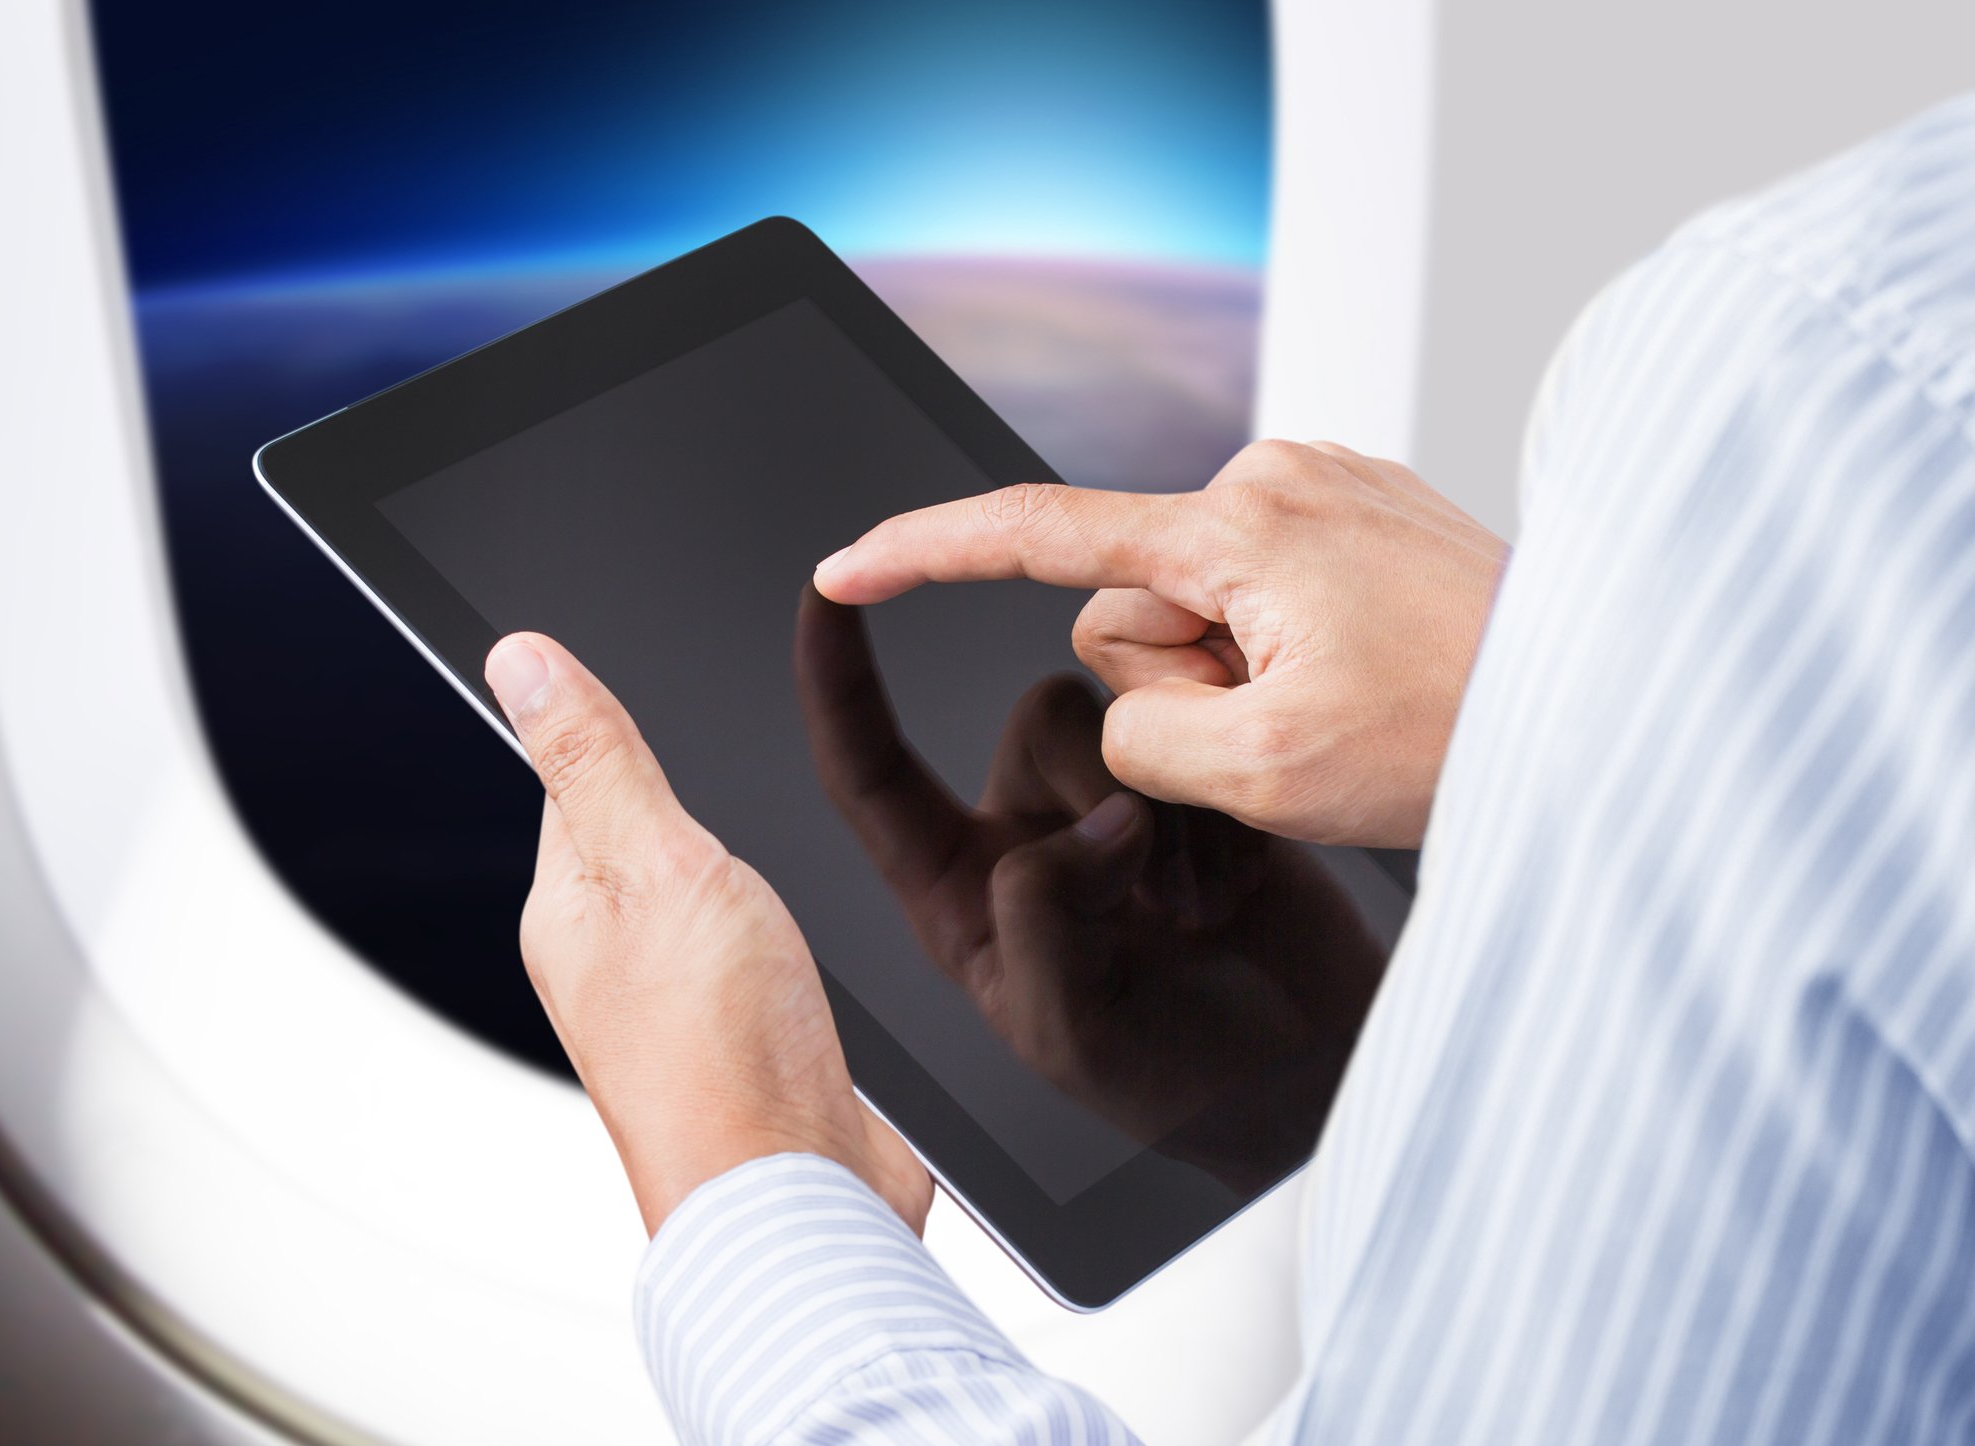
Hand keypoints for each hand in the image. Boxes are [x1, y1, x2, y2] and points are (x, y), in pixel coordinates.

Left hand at [485, 632, 931, 1235]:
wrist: (800, 1195)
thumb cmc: (722, 1055)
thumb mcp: (656, 863)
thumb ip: (598, 760)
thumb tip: (518, 661)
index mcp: (566, 909)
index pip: (570, 780)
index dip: (609, 725)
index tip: (642, 685)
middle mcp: (612, 957)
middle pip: (639, 836)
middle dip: (683, 790)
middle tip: (727, 746)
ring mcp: (681, 1000)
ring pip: (703, 891)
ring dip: (737, 860)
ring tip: (770, 834)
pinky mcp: (750, 1035)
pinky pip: (754, 947)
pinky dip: (780, 918)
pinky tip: (805, 922)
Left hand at [794, 590, 1385, 1186]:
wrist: (1299, 1080)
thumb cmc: (1173, 1082)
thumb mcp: (1068, 1031)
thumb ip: (1045, 920)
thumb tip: (1095, 825)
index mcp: (958, 892)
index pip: (870, 773)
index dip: (837, 683)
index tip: (822, 594)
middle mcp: (1027, 833)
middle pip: (1037, 720)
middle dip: (1098, 782)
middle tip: (1156, 902)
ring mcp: (1114, 810)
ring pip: (1121, 719)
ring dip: (1170, 805)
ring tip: (1204, 905)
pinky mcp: (1198, 793)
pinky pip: (1201, 736)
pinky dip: (1222, 809)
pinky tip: (1238, 886)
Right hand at [812, 441, 1505, 846]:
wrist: (1607, 697)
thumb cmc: (1464, 731)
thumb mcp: (1264, 775)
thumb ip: (1140, 736)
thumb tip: (1134, 700)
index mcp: (1234, 527)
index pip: (1036, 534)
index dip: (925, 554)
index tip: (845, 567)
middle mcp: (1272, 478)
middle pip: (1133, 608)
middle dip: (1183, 683)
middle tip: (1293, 725)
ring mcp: (1321, 488)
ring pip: (1200, 612)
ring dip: (1244, 674)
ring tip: (1346, 700)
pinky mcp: (1356, 512)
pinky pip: (1264, 595)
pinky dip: (1289, 649)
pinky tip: (1366, 672)